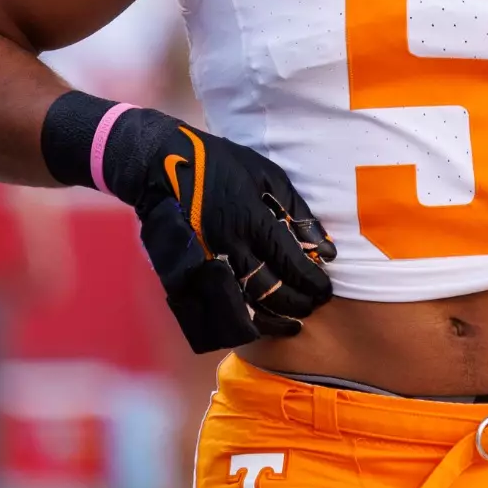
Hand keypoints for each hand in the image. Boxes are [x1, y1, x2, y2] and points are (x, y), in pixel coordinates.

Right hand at [96, 108, 335, 352]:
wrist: (162, 164)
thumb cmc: (221, 164)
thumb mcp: (268, 174)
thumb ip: (297, 211)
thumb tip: (325, 248)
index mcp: (251, 219)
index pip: (289, 260)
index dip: (310, 279)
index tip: (325, 288)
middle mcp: (228, 245)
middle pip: (269, 287)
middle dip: (296, 302)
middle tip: (314, 306)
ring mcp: (204, 260)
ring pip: (244, 302)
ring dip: (272, 317)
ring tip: (294, 324)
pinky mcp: (185, 270)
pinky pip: (216, 303)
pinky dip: (240, 318)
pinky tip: (258, 324)